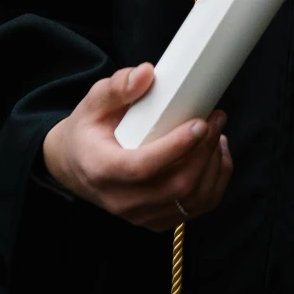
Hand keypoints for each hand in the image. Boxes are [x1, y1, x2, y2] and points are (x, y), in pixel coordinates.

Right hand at [41, 65, 231, 231]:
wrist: (76, 166)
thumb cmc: (88, 132)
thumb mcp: (93, 103)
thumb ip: (118, 87)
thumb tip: (146, 73)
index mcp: (103, 170)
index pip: (143, 168)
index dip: (176, 148)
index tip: (200, 123)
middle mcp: (122, 200)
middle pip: (175, 186)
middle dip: (203, 151)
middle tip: (215, 118)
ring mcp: (141, 215)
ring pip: (191, 200)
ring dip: (213, 166)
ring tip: (217, 133)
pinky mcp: (156, 220)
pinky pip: (196, 208)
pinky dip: (214, 182)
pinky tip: (215, 155)